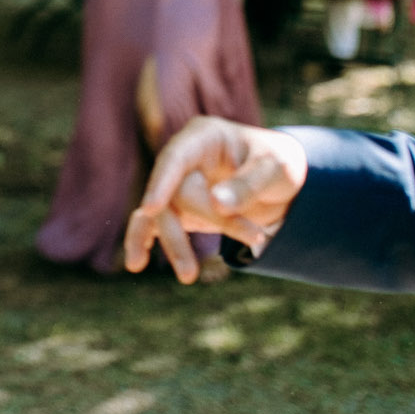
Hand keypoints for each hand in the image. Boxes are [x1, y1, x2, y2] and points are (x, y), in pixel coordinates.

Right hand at [123, 116, 308, 282]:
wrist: (278, 179)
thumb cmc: (277, 164)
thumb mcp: (275, 169)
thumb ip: (247, 185)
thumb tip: (219, 204)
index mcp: (202, 136)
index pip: (174, 157)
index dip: (161, 182)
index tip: (151, 208)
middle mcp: (183, 158)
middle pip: (176, 192)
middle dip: (207, 219)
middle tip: (256, 240)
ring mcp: (177, 183)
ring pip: (163, 214)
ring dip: (173, 243)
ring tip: (188, 277)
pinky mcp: (178, 206)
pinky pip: (155, 223)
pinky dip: (144, 241)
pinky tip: (135, 263)